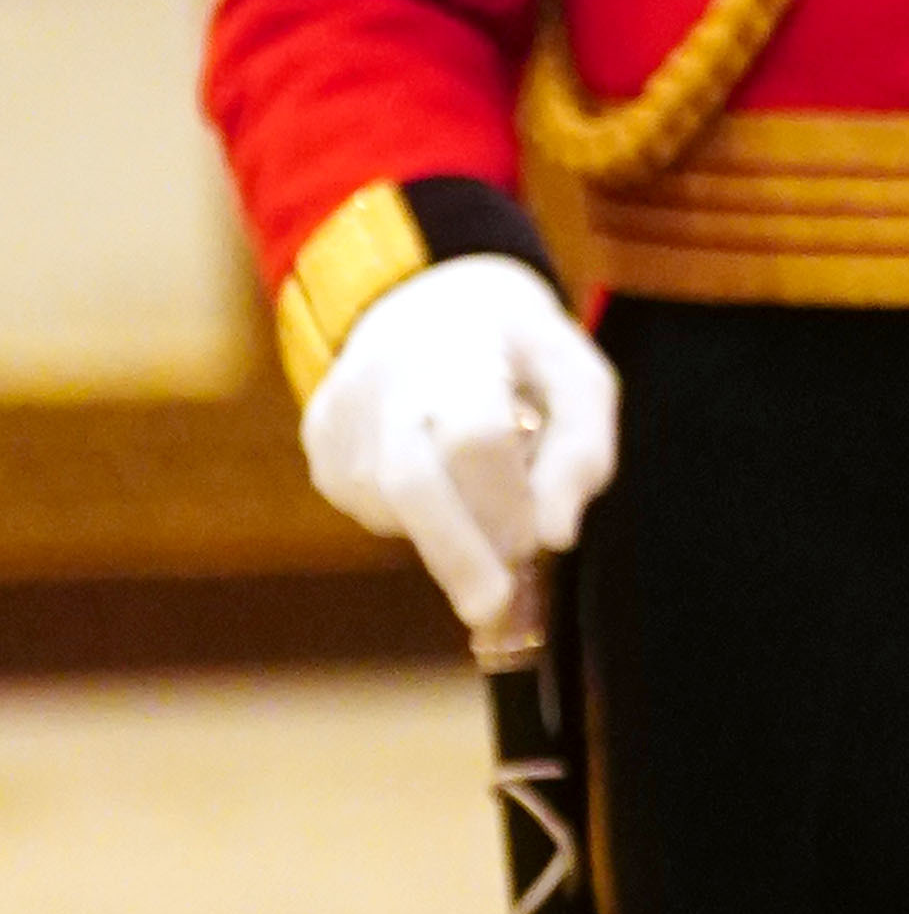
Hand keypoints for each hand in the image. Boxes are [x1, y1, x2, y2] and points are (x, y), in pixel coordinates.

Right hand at [300, 254, 620, 634]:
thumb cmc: (519, 348)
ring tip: (484, 501)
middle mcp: (383, 378)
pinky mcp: (321, 444)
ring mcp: (341, 413)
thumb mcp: (577, 375)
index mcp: (456, 345)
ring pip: (393, 506)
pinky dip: (417, 520)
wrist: (425, 301)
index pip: (473, 436)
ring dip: (449, 534)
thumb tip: (556, 538)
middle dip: (458, 557)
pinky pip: (372, 507)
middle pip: (410, 483)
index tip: (538, 543)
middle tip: (494, 612)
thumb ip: (583, 451)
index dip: (505, 502)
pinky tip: (441, 483)